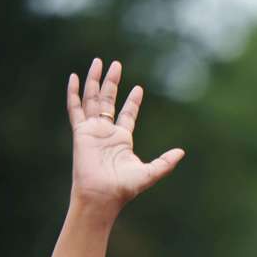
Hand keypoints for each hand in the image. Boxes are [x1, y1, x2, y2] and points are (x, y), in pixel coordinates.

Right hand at [64, 58, 183, 218]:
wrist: (103, 194)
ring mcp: (92, 130)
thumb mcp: (150, 172)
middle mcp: (106, 132)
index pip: (127, 114)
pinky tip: (74, 77)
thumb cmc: (124, 187)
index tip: (138, 88)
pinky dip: (74, 93)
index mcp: (122, 139)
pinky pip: (75, 108)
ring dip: (95, 80)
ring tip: (98, 62)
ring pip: (92, 98)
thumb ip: (165, 162)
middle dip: (112, 82)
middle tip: (116, 64)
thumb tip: (182, 152)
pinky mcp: (80, 131)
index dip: (132, 101)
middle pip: (108, 100)